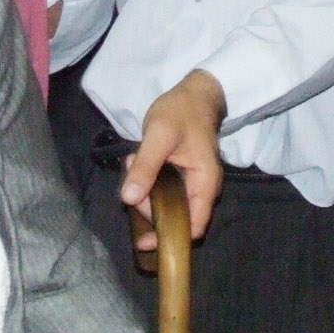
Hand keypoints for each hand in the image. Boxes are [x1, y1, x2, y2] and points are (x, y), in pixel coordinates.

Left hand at [121, 69, 225, 248]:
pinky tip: (137, 163)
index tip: (142, 239)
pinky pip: (163, 192)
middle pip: (175, 218)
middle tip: (132, 178)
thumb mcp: (160, 134)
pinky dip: (147, 183)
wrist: (194, 93)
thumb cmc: (182, 111)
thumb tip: (128, 199)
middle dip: (148, 205)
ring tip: (133, 163)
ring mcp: (192, 183)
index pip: (195, 227)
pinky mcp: (181, 177)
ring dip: (144, 191)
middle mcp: (202, 188)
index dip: (170, 238)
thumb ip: (146, 166)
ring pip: (166, 205)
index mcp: (205, 182)